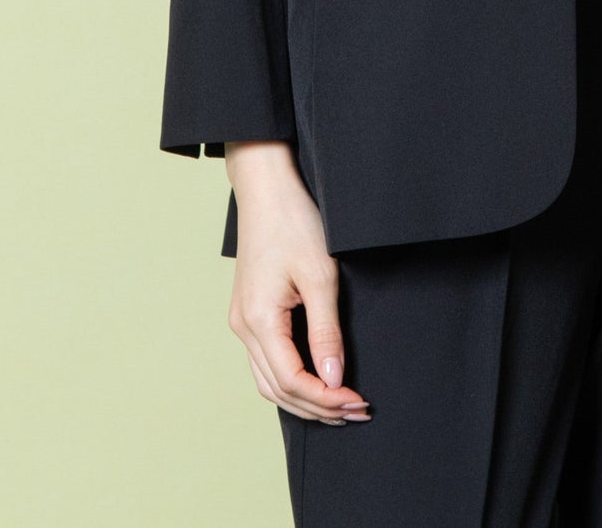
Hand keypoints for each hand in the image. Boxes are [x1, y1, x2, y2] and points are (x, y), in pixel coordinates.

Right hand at [223, 141, 372, 425]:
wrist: (267, 188)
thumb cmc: (294, 223)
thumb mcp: (320, 276)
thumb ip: (326, 332)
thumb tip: (334, 380)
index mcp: (258, 320)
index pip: (292, 381)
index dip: (327, 400)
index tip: (359, 403)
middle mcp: (243, 328)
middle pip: (278, 389)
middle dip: (318, 407)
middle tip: (358, 412)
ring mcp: (242, 320)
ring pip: (269, 380)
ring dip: (304, 398)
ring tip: (341, 405)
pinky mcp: (248, 312)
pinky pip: (266, 362)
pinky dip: (291, 380)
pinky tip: (316, 380)